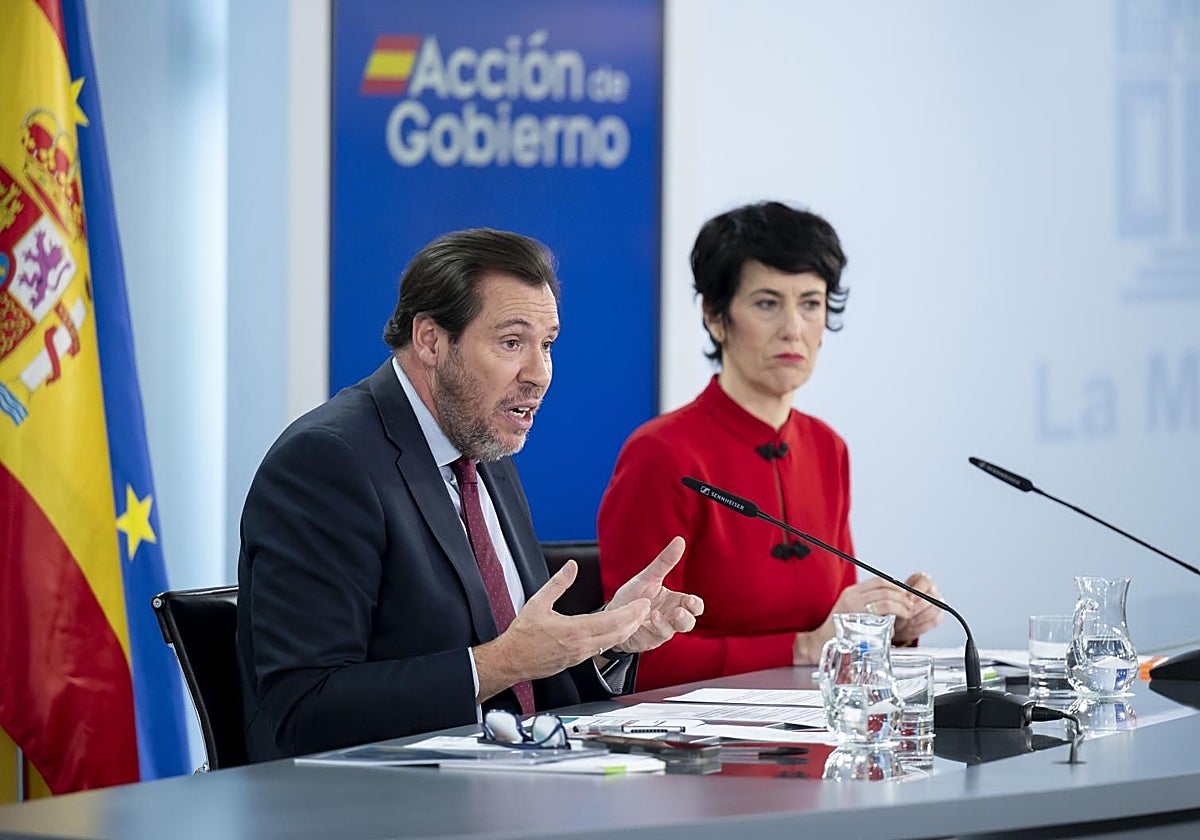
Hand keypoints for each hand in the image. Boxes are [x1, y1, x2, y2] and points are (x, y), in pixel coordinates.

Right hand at [474, 560, 649, 700]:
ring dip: (627, 630)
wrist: (512, 661)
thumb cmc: (523, 635)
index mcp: (574, 630)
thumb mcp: (538, 602)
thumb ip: (558, 583)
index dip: (632, 611)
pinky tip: (617, 631)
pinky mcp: (578, 660)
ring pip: (612, 643)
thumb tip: (572, 566)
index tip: (643, 602)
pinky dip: (615, 638)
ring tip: (637, 618)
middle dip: (636, 620)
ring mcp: (581, 655)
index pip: (612, 620)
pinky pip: (602, 648)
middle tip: (647, 608)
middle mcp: (581, 645)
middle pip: (618, 633)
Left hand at [605, 536, 704, 654]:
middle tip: (679, 611)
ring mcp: (663, 628)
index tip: (689, 600)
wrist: (613, 614)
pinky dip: (656, 627)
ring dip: (671, 624)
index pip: (694, 605)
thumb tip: (680, 540)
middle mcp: (671, 616)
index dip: (695, 604)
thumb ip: (665, 561)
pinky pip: (660, 636)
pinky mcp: (652, 639)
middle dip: (687, 617)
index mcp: (675, 601)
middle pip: (690, 621)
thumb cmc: (632, 596)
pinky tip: (648, 618)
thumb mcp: (648, 576)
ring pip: (678, 631)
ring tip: (656, 614)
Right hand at [792, 577, 924, 664]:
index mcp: (852, 592)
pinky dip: (891, 621)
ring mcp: (855, 609)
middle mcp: (853, 597)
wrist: (820, 642)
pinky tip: (893, 628)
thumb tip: (892, 603)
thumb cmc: (837, 630)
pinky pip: (880, 617)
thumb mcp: (850, 609)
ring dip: (901, 607)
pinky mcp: (858, 622)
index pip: (879, 581)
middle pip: (885, 589)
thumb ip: (867, 604)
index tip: (905, 595)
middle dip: (902, 597)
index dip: (896, 587)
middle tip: (909, 606)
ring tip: (906, 614)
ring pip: (885, 600)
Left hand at [893, 571, 943, 643]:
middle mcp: (931, 590)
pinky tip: (911, 627)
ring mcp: (937, 603)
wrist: (896, 623)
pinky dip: (921, 626)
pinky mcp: (939, 616)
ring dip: (919, 617)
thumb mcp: (894, 599)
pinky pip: (935, 620)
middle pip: (931, 596)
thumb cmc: (895, 606)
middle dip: (917, 607)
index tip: (908, 598)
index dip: (918, 589)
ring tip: (906, 621)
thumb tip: (903, 597)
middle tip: (906, 614)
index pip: (925, 580)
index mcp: (920, 580)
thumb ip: (900, 596)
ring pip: (934, 608)